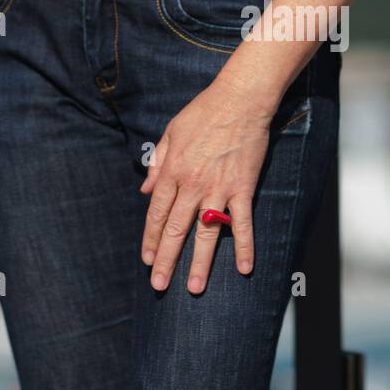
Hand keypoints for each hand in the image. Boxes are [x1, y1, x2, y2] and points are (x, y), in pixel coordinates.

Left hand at [139, 82, 274, 293]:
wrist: (238, 100)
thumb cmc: (202, 113)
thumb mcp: (170, 132)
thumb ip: (158, 163)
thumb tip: (145, 190)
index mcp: (173, 171)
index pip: (157, 213)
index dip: (150, 239)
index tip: (147, 260)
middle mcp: (192, 184)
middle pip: (176, 229)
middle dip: (166, 260)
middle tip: (159, 286)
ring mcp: (218, 188)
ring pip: (206, 233)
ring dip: (200, 263)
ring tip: (195, 288)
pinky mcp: (242, 188)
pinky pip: (242, 223)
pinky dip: (244, 246)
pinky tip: (243, 269)